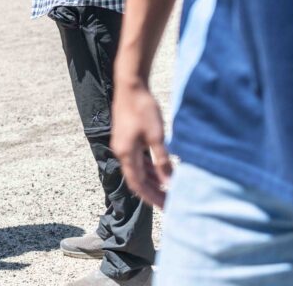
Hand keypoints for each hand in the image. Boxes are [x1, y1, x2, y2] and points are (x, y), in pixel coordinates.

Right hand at [111, 77, 172, 207]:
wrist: (131, 84)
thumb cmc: (143, 108)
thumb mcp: (156, 136)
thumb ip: (162, 160)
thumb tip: (169, 181)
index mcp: (126, 154)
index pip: (138, 185)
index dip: (152, 198)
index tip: (167, 207)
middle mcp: (122, 151)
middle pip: (137, 179)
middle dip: (154, 192)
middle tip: (170, 202)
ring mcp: (124, 144)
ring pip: (138, 169)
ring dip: (152, 180)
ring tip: (168, 189)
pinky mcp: (128, 137)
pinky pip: (139, 158)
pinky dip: (150, 167)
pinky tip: (161, 169)